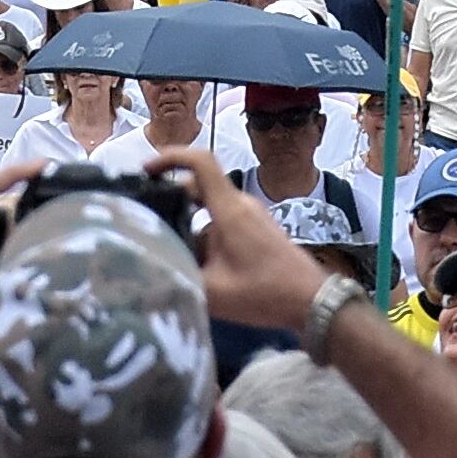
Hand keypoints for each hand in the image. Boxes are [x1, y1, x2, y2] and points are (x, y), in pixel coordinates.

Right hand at [141, 147, 326, 333]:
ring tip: (164, 242)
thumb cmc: (265, 293)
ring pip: (210, 205)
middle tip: (144, 215)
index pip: (200, 162)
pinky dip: (203, 230)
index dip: (170, 157)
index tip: (145, 170)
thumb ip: (179, 278)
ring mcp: (251, 215)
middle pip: (199, 186)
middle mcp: (240, 204)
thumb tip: (147, 271)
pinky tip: (193, 259)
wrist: (312, 300)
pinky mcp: (257, 228)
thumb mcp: (213, 292)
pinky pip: (222, 218)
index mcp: (229, 209)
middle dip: (169, 197)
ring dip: (186, 218)